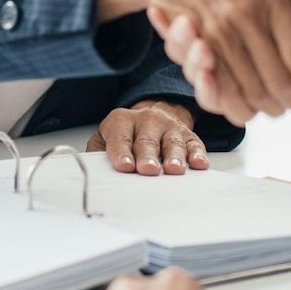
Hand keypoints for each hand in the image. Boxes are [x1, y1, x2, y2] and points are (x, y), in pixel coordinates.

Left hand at [86, 100, 207, 174]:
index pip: (120, 137)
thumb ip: (98, 154)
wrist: (154, 116)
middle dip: (147, 156)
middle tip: (147, 169)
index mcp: (121, 121)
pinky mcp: (189, 136)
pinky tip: (198, 163)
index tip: (124, 166)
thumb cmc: (127, 135)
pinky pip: (194, 145)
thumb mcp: (105, 139)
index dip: (121, 152)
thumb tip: (93, 173)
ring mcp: (170, 127)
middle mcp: (147, 120)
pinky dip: (197, 154)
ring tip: (173, 169)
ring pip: (172, 143)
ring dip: (173, 157)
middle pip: (147, 141)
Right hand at [143, 0, 290, 120]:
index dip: (174, 22)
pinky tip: (206, 74)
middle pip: (194, 52)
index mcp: (246, 7)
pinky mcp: (268, 94)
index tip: (163, 9)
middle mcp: (248, 40)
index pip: (194, 22)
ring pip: (205, 77)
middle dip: (181, 44)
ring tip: (197, 49)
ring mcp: (257, 69)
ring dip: (193, 66)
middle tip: (183, 29)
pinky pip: (228, 100)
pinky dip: (214, 91)